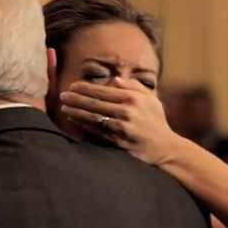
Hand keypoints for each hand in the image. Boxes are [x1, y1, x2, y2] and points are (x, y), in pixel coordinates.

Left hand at [59, 77, 180, 164]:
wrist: (164, 148)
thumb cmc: (156, 121)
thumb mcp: (151, 99)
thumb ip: (134, 86)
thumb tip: (114, 79)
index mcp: (134, 99)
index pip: (103, 91)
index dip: (86, 88)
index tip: (73, 85)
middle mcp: (126, 112)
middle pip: (95, 103)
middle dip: (76, 98)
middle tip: (63, 95)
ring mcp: (121, 128)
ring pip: (93, 117)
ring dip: (76, 111)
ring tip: (64, 107)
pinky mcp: (117, 142)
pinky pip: (96, 131)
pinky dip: (83, 125)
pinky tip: (74, 119)